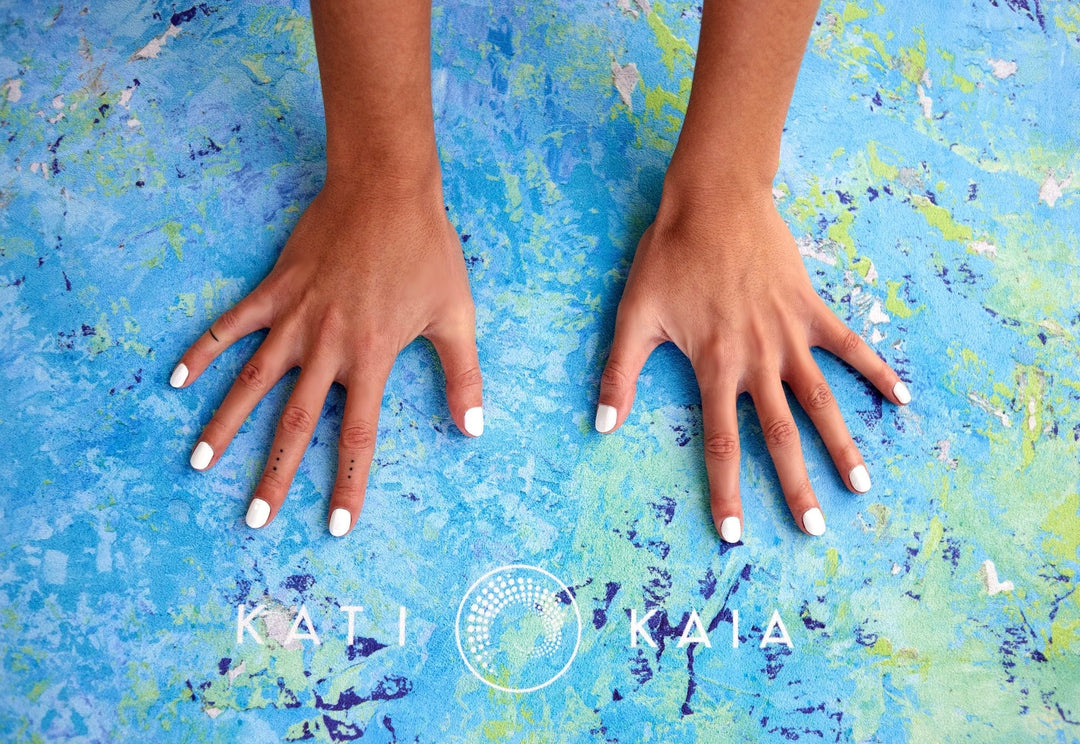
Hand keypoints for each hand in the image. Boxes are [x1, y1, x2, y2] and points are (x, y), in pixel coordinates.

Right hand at [169, 178, 482, 535]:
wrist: (388, 187)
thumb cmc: (427, 251)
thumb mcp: (456, 315)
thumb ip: (463, 376)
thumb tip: (473, 429)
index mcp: (372, 358)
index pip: (356, 437)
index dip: (346, 484)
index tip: (334, 526)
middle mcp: (327, 347)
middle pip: (294, 425)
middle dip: (273, 476)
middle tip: (253, 519)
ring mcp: (295, 318)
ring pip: (251, 382)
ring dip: (224, 425)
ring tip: (198, 463)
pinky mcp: (274, 289)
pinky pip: (230, 325)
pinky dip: (202, 350)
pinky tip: (177, 378)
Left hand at [595, 188, 909, 542]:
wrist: (712, 200)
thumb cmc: (668, 256)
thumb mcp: (634, 316)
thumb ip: (620, 374)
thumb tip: (603, 426)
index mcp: (714, 368)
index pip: (723, 444)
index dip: (727, 491)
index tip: (734, 533)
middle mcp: (757, 360)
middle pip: (780, 436)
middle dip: (797, 487)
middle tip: (814, 529)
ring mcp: (790, 335)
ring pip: (822, 401)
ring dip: (842, 444)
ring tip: (862, 484)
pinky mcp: (811, 309)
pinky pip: (850, 345)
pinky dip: (876, 370)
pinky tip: (902, 399)